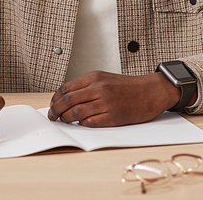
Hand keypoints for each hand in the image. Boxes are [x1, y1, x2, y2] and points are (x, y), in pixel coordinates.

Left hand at [47, 71, 185, 127]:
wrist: (150, 91)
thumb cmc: (127, 86)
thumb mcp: (104, 78)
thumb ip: (86, 86)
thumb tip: (66, 97)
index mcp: (94, 77)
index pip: (66, 88)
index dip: (55, 99)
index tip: (52, 105)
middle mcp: (98, 88)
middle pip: (67, 100)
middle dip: (55, 110)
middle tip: (52, 116)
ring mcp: (106, 102)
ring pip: (76, 112)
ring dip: (66, 119)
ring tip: (64, 121)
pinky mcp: (113, 116)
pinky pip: (91, 122)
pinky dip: (82, 124)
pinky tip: (80, 124)